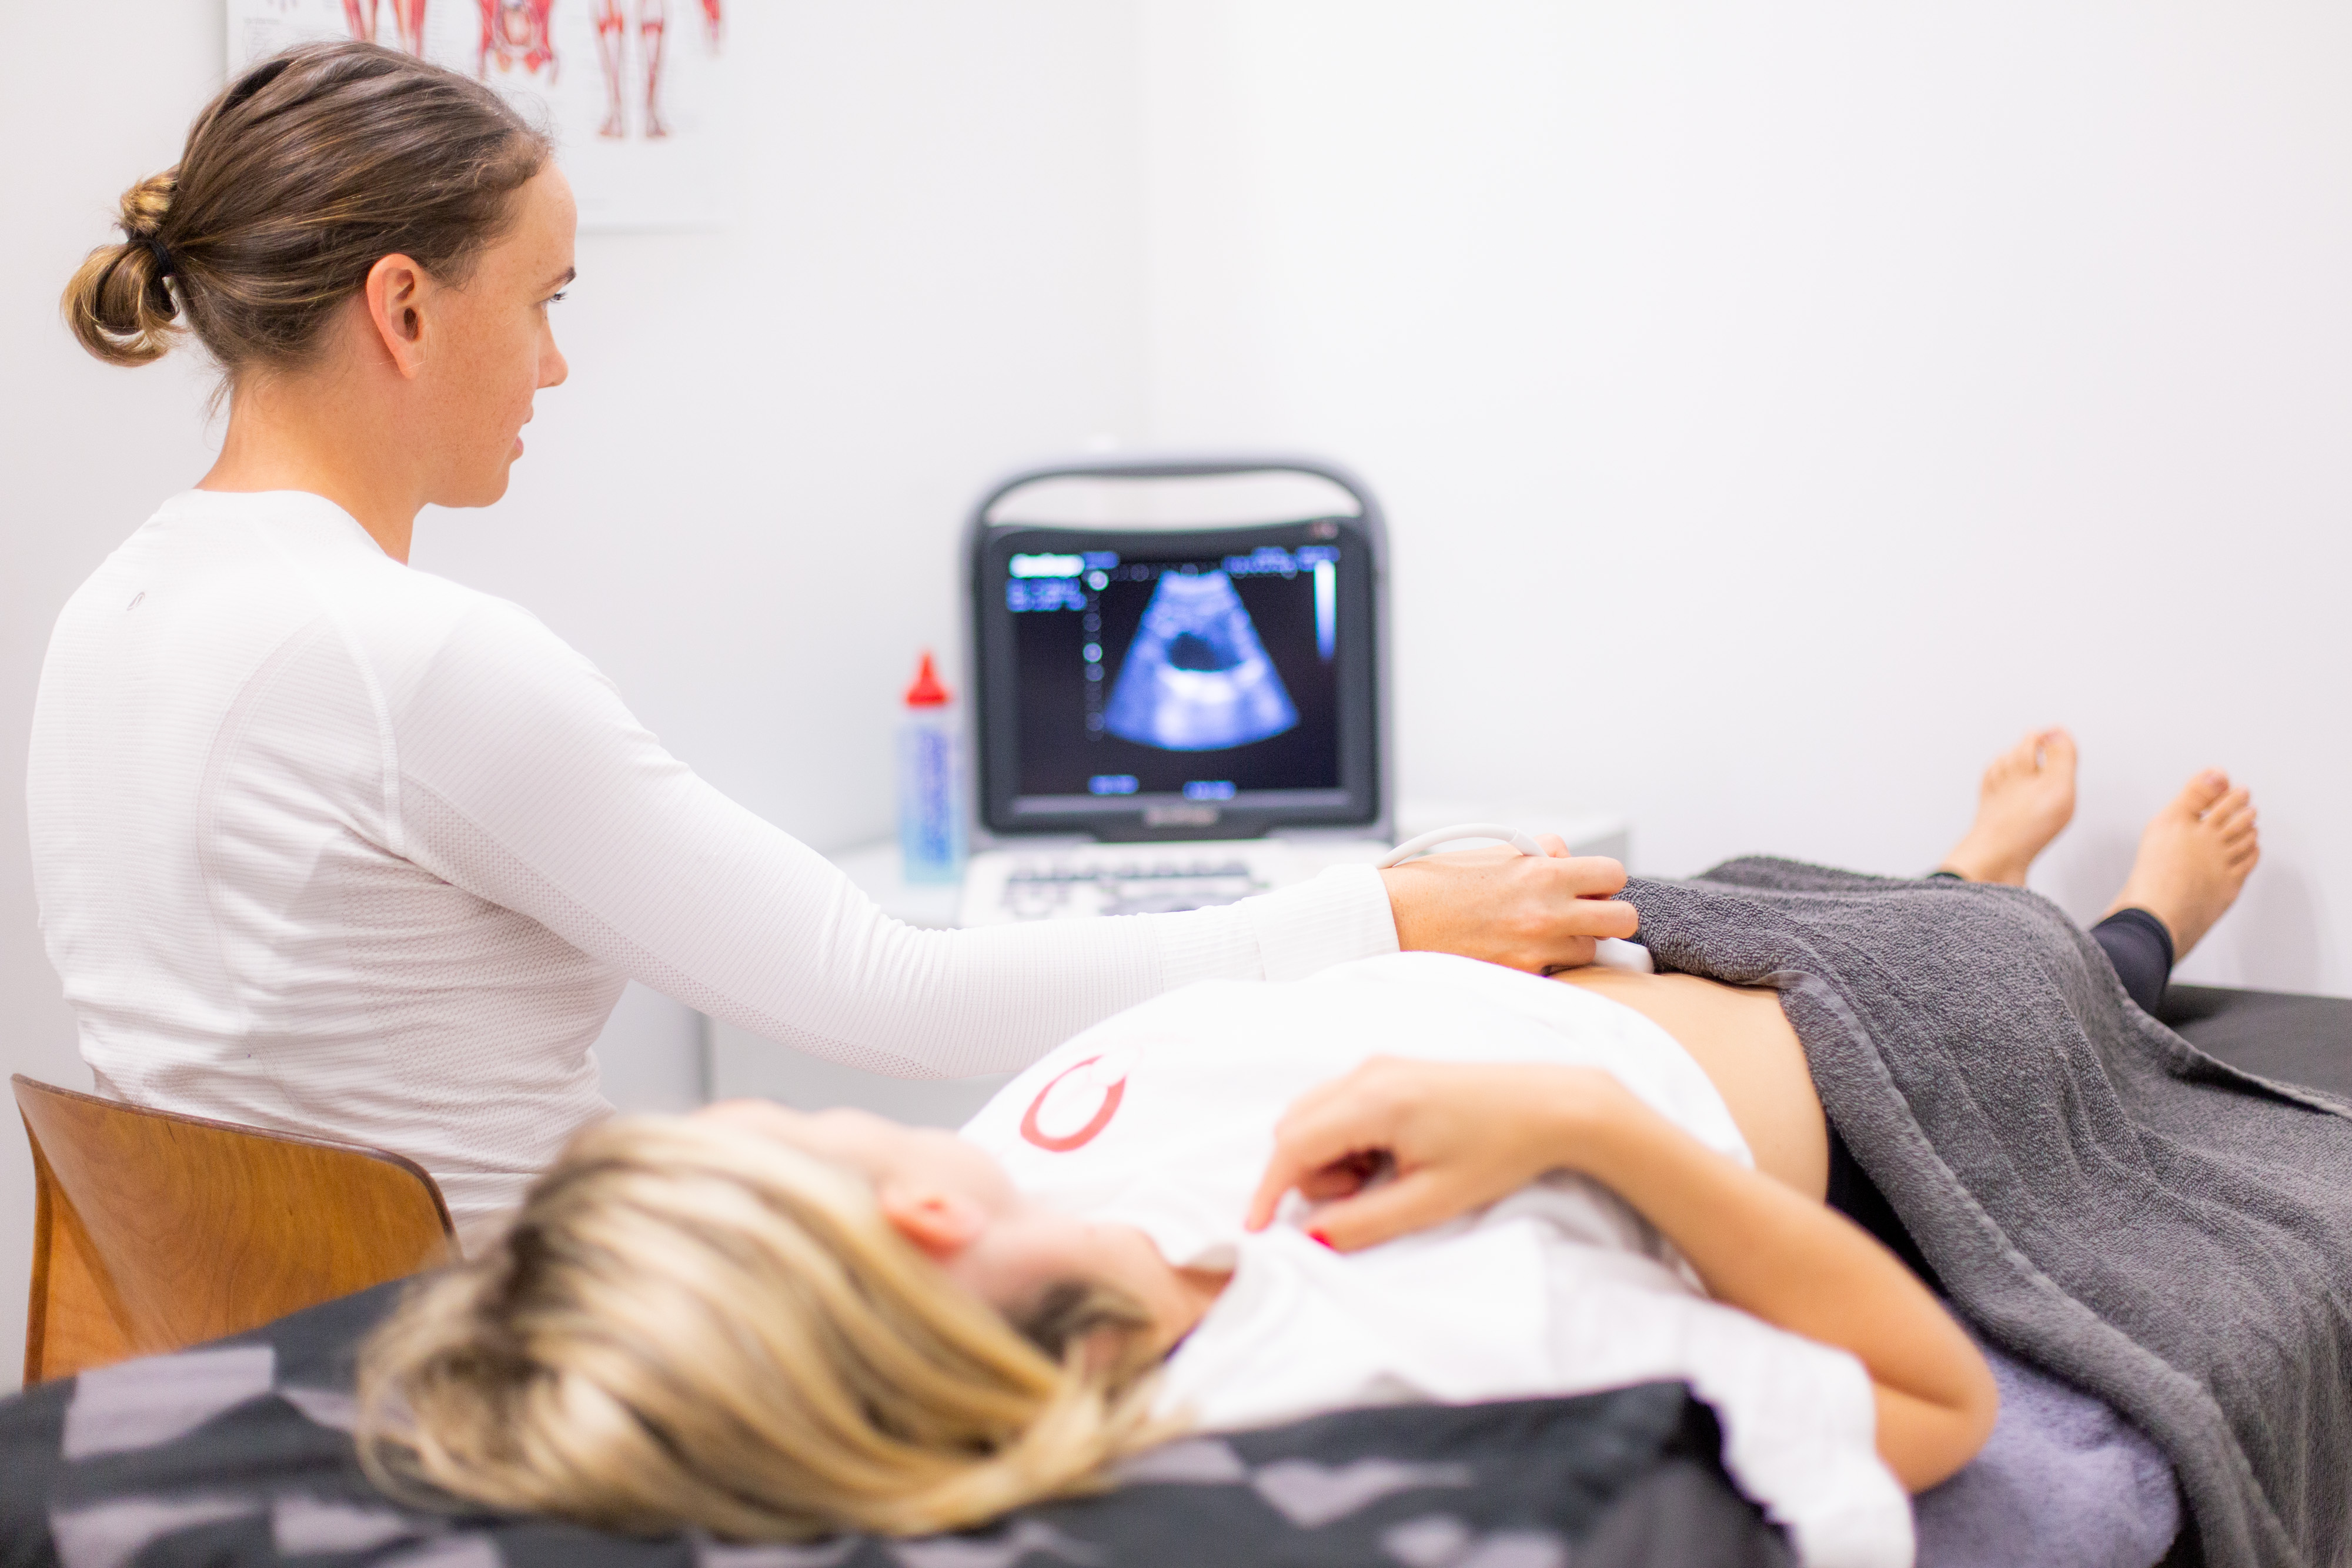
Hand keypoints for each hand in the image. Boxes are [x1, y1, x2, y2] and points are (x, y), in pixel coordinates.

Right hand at [1243, 1056, 1636, 1250]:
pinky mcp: (1389, 1069)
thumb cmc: (1498, 1151)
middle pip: (1293, 1127)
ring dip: (1326, 1157)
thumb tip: (1311, 1238)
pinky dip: (1343, 1139)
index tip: (1258, 1230)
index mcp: (1374, 1100)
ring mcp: (1377, 1065)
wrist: (1552, 1106)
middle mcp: (1366, 1072)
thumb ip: (1364, 1222)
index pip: (1293, 1145)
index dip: (1269, 1190)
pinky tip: (1388, 1157)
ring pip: (1312, 1115)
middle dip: (1307, 1174)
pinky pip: (1337, 1106)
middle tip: (1360, 1198)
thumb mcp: (1432, 1200)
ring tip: (1382, 1177)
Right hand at [1377, 839, 1637, 973]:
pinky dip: (1544, 962)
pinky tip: (1517, 949)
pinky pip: (1555, 970)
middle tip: (1585, 914)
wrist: (1396, 918)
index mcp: (1544, 873)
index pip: (1614, 875)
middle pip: (1622, 920)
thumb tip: (1572, 866)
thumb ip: (1543, 856)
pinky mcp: (1520, 976)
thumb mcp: (1497, 852)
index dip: (1604, 880)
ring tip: (1541, 932)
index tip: (1590, 886)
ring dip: (1574, 942)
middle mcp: (1548, 913)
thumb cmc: (1440, 882)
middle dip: (1609, 916)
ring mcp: (1537, 950)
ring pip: (1589, 950)